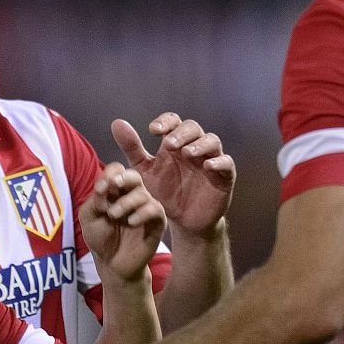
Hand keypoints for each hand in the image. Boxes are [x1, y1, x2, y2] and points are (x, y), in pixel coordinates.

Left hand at [79, 163, 166, 282]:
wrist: (112, 264)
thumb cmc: (100, 238)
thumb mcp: (89, 216)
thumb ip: (96, 199)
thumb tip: (104, 183)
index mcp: (115, 191)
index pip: (116, 171)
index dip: (109, 175)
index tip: (100, 188)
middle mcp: (131, 196)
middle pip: (133, 176)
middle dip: (124, 178)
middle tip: (113, 185)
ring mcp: (145, 207)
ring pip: (142, 193)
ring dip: (126, 202)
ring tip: (113, 215)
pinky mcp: (156, 221)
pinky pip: (155, 209)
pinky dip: (142, 213)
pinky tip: (131, 222)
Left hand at [112, 113, 234, 238]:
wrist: (183, 222)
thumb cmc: (164, 193)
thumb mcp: (144, 171)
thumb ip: (132, 148)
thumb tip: (116, 122)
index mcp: (175, 143)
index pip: (174, 121)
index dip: (165, 122)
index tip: (152, 131)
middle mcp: (194, 147)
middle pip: (193, 128)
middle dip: (182, 133)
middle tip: (169, 144)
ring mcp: (211, 160)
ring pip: (212, 141)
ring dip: (200, 144)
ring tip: (187, 153)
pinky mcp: (224, 177)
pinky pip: (227, 163)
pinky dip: (219, 161)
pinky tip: (207, 166)